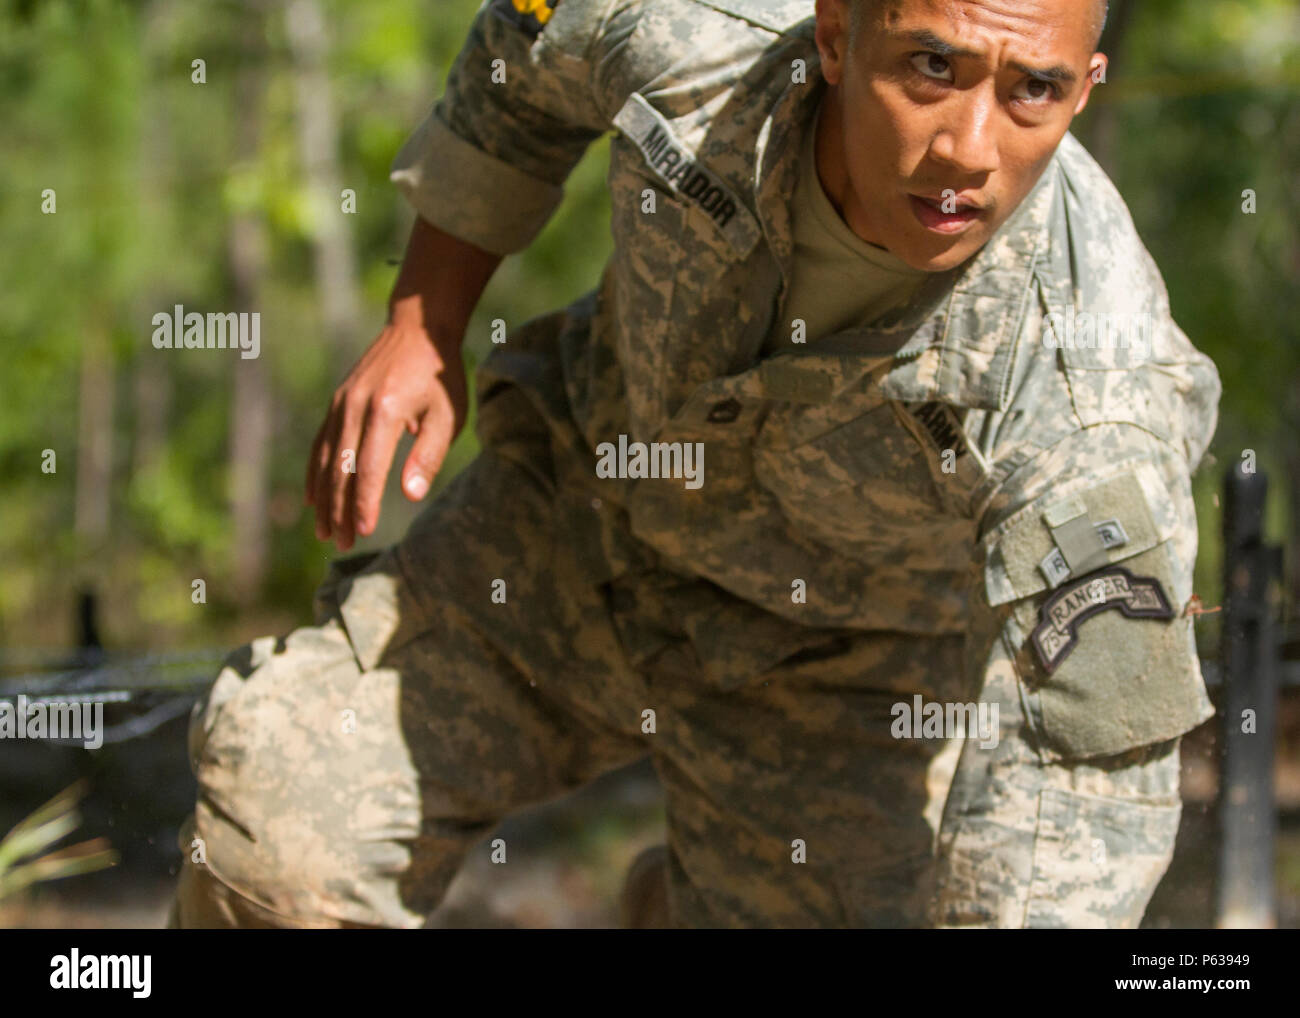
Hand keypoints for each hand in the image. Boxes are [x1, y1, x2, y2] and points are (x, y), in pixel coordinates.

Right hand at [305, 322, 467, 551]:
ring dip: (324, 498)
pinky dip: (315, 473)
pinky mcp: (337, 402)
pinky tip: (313, 498)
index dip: (364, 502)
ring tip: (324, 530)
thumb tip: (410, 496)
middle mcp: (355, 407)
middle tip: (341, 543)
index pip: (368, 468)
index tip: (363, 531)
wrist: (417, 329)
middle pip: (341, 469)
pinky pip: (320, 443)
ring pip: (326, 459)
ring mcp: (341, 404)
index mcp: (384, 411)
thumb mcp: (447, 415)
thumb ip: (428, 455)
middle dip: (340, 509)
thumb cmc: (440, 377)